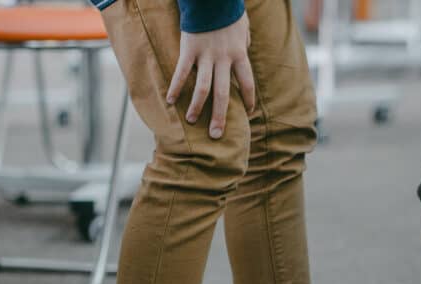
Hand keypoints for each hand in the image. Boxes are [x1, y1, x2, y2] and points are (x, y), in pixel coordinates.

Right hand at [166, 13, 256, 139]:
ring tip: (191, 121)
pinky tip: (170, 100)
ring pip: (202, 88)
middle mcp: (224, 59)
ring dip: (196, 106)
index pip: (247, 84)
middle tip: (216, 135)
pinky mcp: (189, 50)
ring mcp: (206, 56)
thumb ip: (244, 42)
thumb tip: (246, 47)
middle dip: (220, 116)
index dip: (249, 100)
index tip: (249, 113)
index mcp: (240, 55)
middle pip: (223, 94)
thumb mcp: (243, 28)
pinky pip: (182, 72)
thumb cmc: (228, 12)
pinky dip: (176, 87)